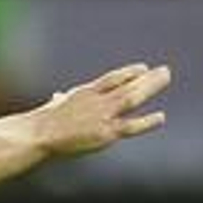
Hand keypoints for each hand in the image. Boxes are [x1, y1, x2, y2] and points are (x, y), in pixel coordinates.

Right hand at [39, 62, 170, 156]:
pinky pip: (131, 126)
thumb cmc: (38, 124)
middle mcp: (96, 101)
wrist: (36, 134)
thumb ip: (58, 102)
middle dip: (147, 78)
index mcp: (83, 94)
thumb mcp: (51, 107)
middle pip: (126, 85)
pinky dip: (147, 122)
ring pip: (132, 97)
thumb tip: (57, 97)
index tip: (142, 68)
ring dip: (151, 86)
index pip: (111, 79)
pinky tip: (160, 117)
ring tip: (165, 77)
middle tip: (164, 71)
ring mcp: (102, 115)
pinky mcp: (104, 133)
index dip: (128, 73)